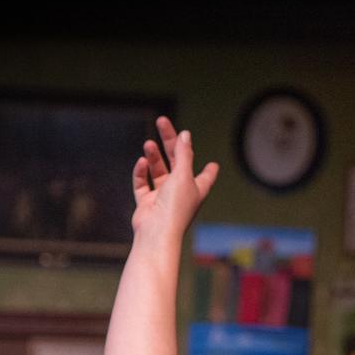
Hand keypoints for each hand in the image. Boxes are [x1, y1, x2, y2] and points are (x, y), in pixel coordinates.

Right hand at [131, 116, 218, 238]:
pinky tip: (141, 162)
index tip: (213, 164)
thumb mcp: (182, 175)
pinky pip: (142, 184)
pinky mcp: (147, 204)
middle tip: (161, 121)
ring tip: (148, 143)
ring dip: (154, 156)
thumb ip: (183, 154)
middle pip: (176, 163)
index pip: (206, 177)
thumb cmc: (175, 206)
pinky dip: (141, 173)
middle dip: (169, 142)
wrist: (157, 232)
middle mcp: (181, 193)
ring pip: (158, 172)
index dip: (210, 170)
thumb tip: (185, 135)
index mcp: (196, 189)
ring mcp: (163, 198)